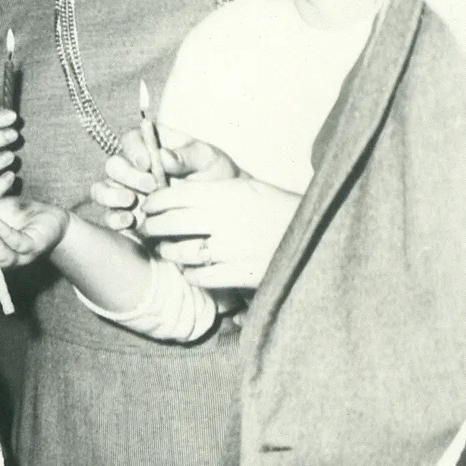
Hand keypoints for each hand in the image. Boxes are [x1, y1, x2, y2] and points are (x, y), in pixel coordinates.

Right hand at [92, 126, 241, 230]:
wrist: (224, 212)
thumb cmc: (216, 176)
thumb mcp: (208, 160)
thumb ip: (186, 156)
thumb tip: (162, 156)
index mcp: (152, 146)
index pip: (130, 140)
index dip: (133, 149)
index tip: (148, 162)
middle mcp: (134, 168)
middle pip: (113, 165)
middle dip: (127, 175)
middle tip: (151, 186)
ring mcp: (128, 192)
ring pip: (102, 190)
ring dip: (111, 195)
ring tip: (131, 202)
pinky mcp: (127, 216)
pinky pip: (109, 216)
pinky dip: (114, 218)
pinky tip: (130, 221)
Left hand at [136, 175, 299, 289]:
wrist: (319, 235)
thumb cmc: (279, 209)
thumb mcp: (249, 188)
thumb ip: (213, 189)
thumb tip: (172, 192)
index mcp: (228, 194)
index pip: (175, 195)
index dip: (154, 202)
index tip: (147, 206)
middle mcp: (228, 220)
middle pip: (170, 223)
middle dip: (150, 227)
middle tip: (146, 229)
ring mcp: (234, 249)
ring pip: (180, 252)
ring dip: (168, 252)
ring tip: (166, 250)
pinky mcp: (241, 274)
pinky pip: (200, 277)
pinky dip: (190, 274)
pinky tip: (190, 270)